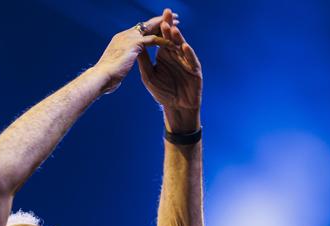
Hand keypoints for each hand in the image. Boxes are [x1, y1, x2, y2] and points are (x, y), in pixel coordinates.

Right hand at [94, 14, 174, 93]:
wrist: (101, 77)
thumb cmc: (106, 78)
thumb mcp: (115, 70)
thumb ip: (119, 67)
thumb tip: (118, 75)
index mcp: (120, 40)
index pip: (138, 30)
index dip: (150, 28)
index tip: (159, 28)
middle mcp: (125, 35)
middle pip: (145, 25)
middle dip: (159, 21)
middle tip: (172, 17)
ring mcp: (129, 38)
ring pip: (151, 28)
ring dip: (164, 26)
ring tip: (177, 24)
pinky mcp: (135, 44)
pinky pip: (153, 40)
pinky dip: (163, 41)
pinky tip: (173, 43)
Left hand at [137, 8, 201, 130]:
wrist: (177, 108)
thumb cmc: (163, 93)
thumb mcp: (149, 76)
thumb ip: (143, 61)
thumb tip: (135, 45)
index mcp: (164, 54)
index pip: (161, 37)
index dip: (159, 27)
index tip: (155, 16)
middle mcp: (176, 55)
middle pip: (172, 38)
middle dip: (169, 26)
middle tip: (166, 13)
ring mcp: (186, 61)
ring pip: (182, 46)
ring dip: (178, 37)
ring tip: (173, 29)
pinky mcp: (194, 70)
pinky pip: (191, 60)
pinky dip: (188, 53)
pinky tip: (183, 46)